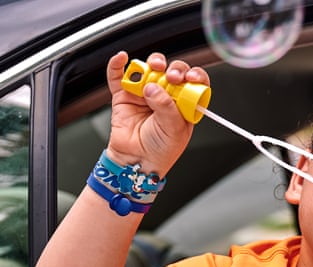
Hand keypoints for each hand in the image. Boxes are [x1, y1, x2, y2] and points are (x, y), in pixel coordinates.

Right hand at [104, 51, 209, 174]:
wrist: (136, 161)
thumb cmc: (160, 149)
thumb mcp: (173, 129)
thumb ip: (166, 107)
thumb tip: (153, 87)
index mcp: (184, 104)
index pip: (193, 83)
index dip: (194, 75)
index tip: (190, 77)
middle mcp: (166, 96)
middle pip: (172, 71)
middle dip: (173, 69)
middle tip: (171, 77)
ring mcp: (145, 93)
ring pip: (149, 68)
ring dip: (152, 63)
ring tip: (152, 71)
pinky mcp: (124, 95)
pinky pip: (119, 75)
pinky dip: (118, 64)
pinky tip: (122, 58)